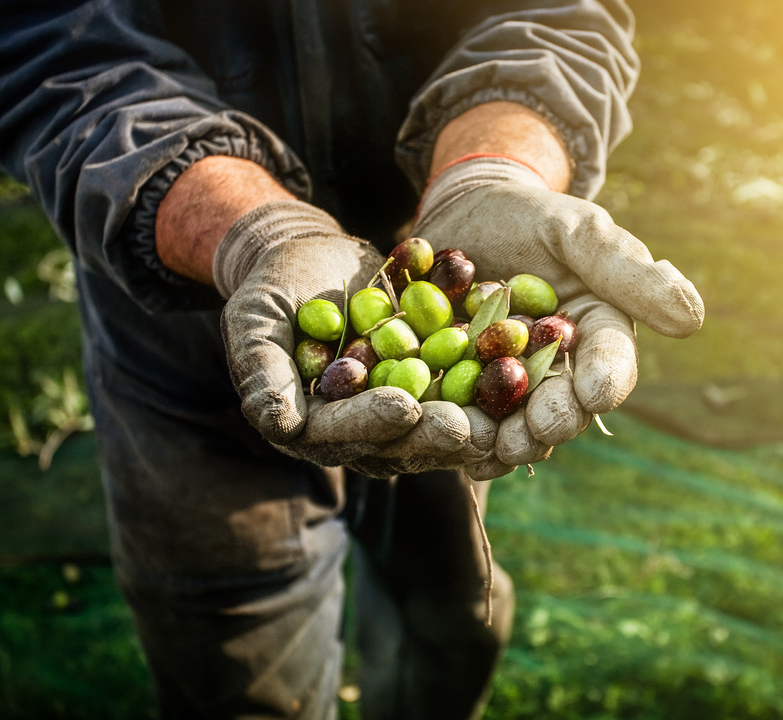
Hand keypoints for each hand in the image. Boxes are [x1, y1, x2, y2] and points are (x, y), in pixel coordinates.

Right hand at [217, 200, 489, 475]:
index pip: (342, 433)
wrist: (314, 259)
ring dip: (476, 422)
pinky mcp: (435, 387)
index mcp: (312, 425)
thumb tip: (277, 423)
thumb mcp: (256, 319)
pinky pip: (467, 391)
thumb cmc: (274, 287)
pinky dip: (495, 387)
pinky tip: (526, 378)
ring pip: (441, 425)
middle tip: (469, 426)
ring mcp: (402, 411)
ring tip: (507, 415)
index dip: (371, 423)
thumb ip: (262, 370)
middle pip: (400, 441)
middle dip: (434, 434)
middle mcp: (361, 430)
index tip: (402, 408)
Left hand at [412, 157, 703, 478]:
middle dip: (552, 422)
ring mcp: (506, 383)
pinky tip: (440, 436)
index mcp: (596, 334)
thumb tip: (692, 318)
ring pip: (511, 422)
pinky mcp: (458, 385)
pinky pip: (458, 413)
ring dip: (502, 438)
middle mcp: (557, 370)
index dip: (606, 381)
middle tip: (538, 431)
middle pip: (562, 405)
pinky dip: (451, 427)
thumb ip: (626, 270)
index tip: (596, 394)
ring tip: (489, 446)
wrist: (463, 212)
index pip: (611, 363)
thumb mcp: (578, 230)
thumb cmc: (531, 215)